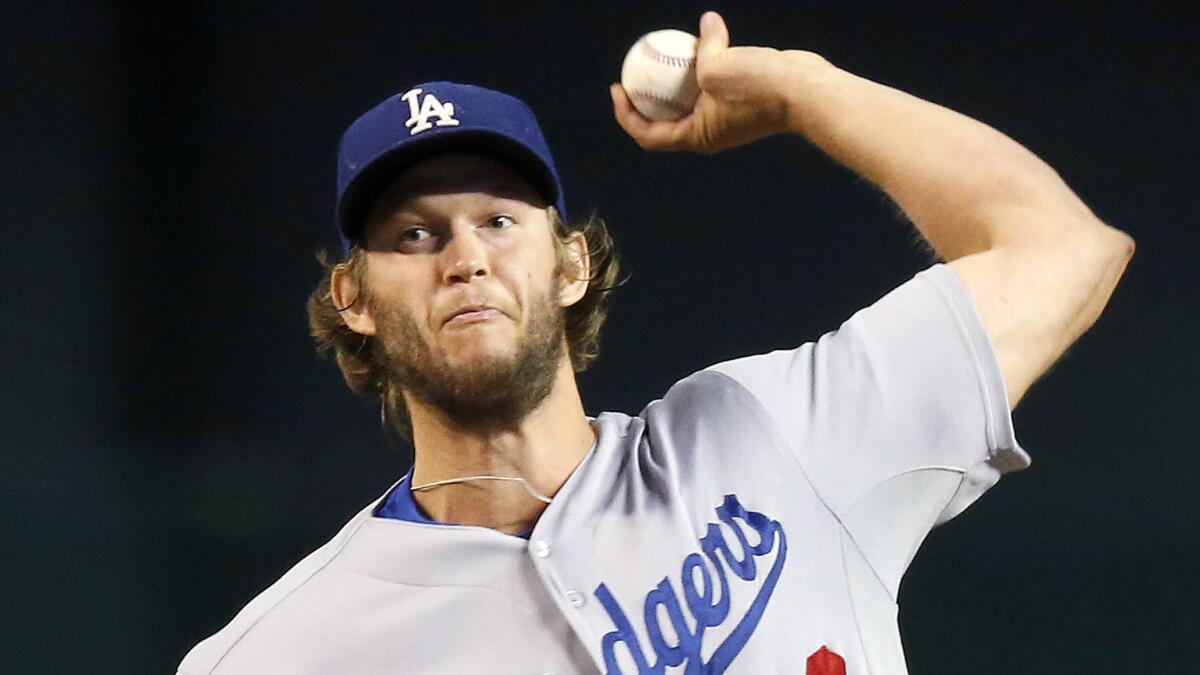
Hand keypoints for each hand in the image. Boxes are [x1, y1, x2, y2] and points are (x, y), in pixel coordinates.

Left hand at [610, 12, 800, 153]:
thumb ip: (703, 48)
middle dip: (643, 99)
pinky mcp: (739, 97)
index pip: (649, 135)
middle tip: (630, 73)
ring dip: (672, 80)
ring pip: (688, 99)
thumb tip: (706, 23)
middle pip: (664, 119)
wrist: (806, 90)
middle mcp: (708, 131)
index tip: (618, 89)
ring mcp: (724, 115)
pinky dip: (700, 64)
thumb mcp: (718, 67)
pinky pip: (710, 80)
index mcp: (697, 136)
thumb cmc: (759, 87)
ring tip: (658, 54)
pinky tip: (697, 38)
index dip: (627, 115)